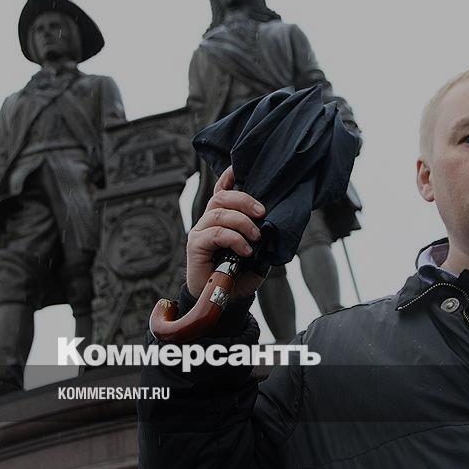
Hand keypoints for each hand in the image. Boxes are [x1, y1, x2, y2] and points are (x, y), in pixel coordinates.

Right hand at [187, 166, 265, 299]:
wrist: (225, 301)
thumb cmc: (239, 276)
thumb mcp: (256, 255)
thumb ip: (261, 239)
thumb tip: (271, 227)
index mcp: (222, 220)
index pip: (222, 193)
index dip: (228, 178)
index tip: (237, 167)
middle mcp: (209, 222)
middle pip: (221, 198)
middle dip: (243, 200)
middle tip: (261, 213)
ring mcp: (200, 232)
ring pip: (219, 213)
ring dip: (242, 222)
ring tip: (256, 237)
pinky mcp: (196, 246)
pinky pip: (216, 233)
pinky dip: (234, 239)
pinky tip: (245, 250)